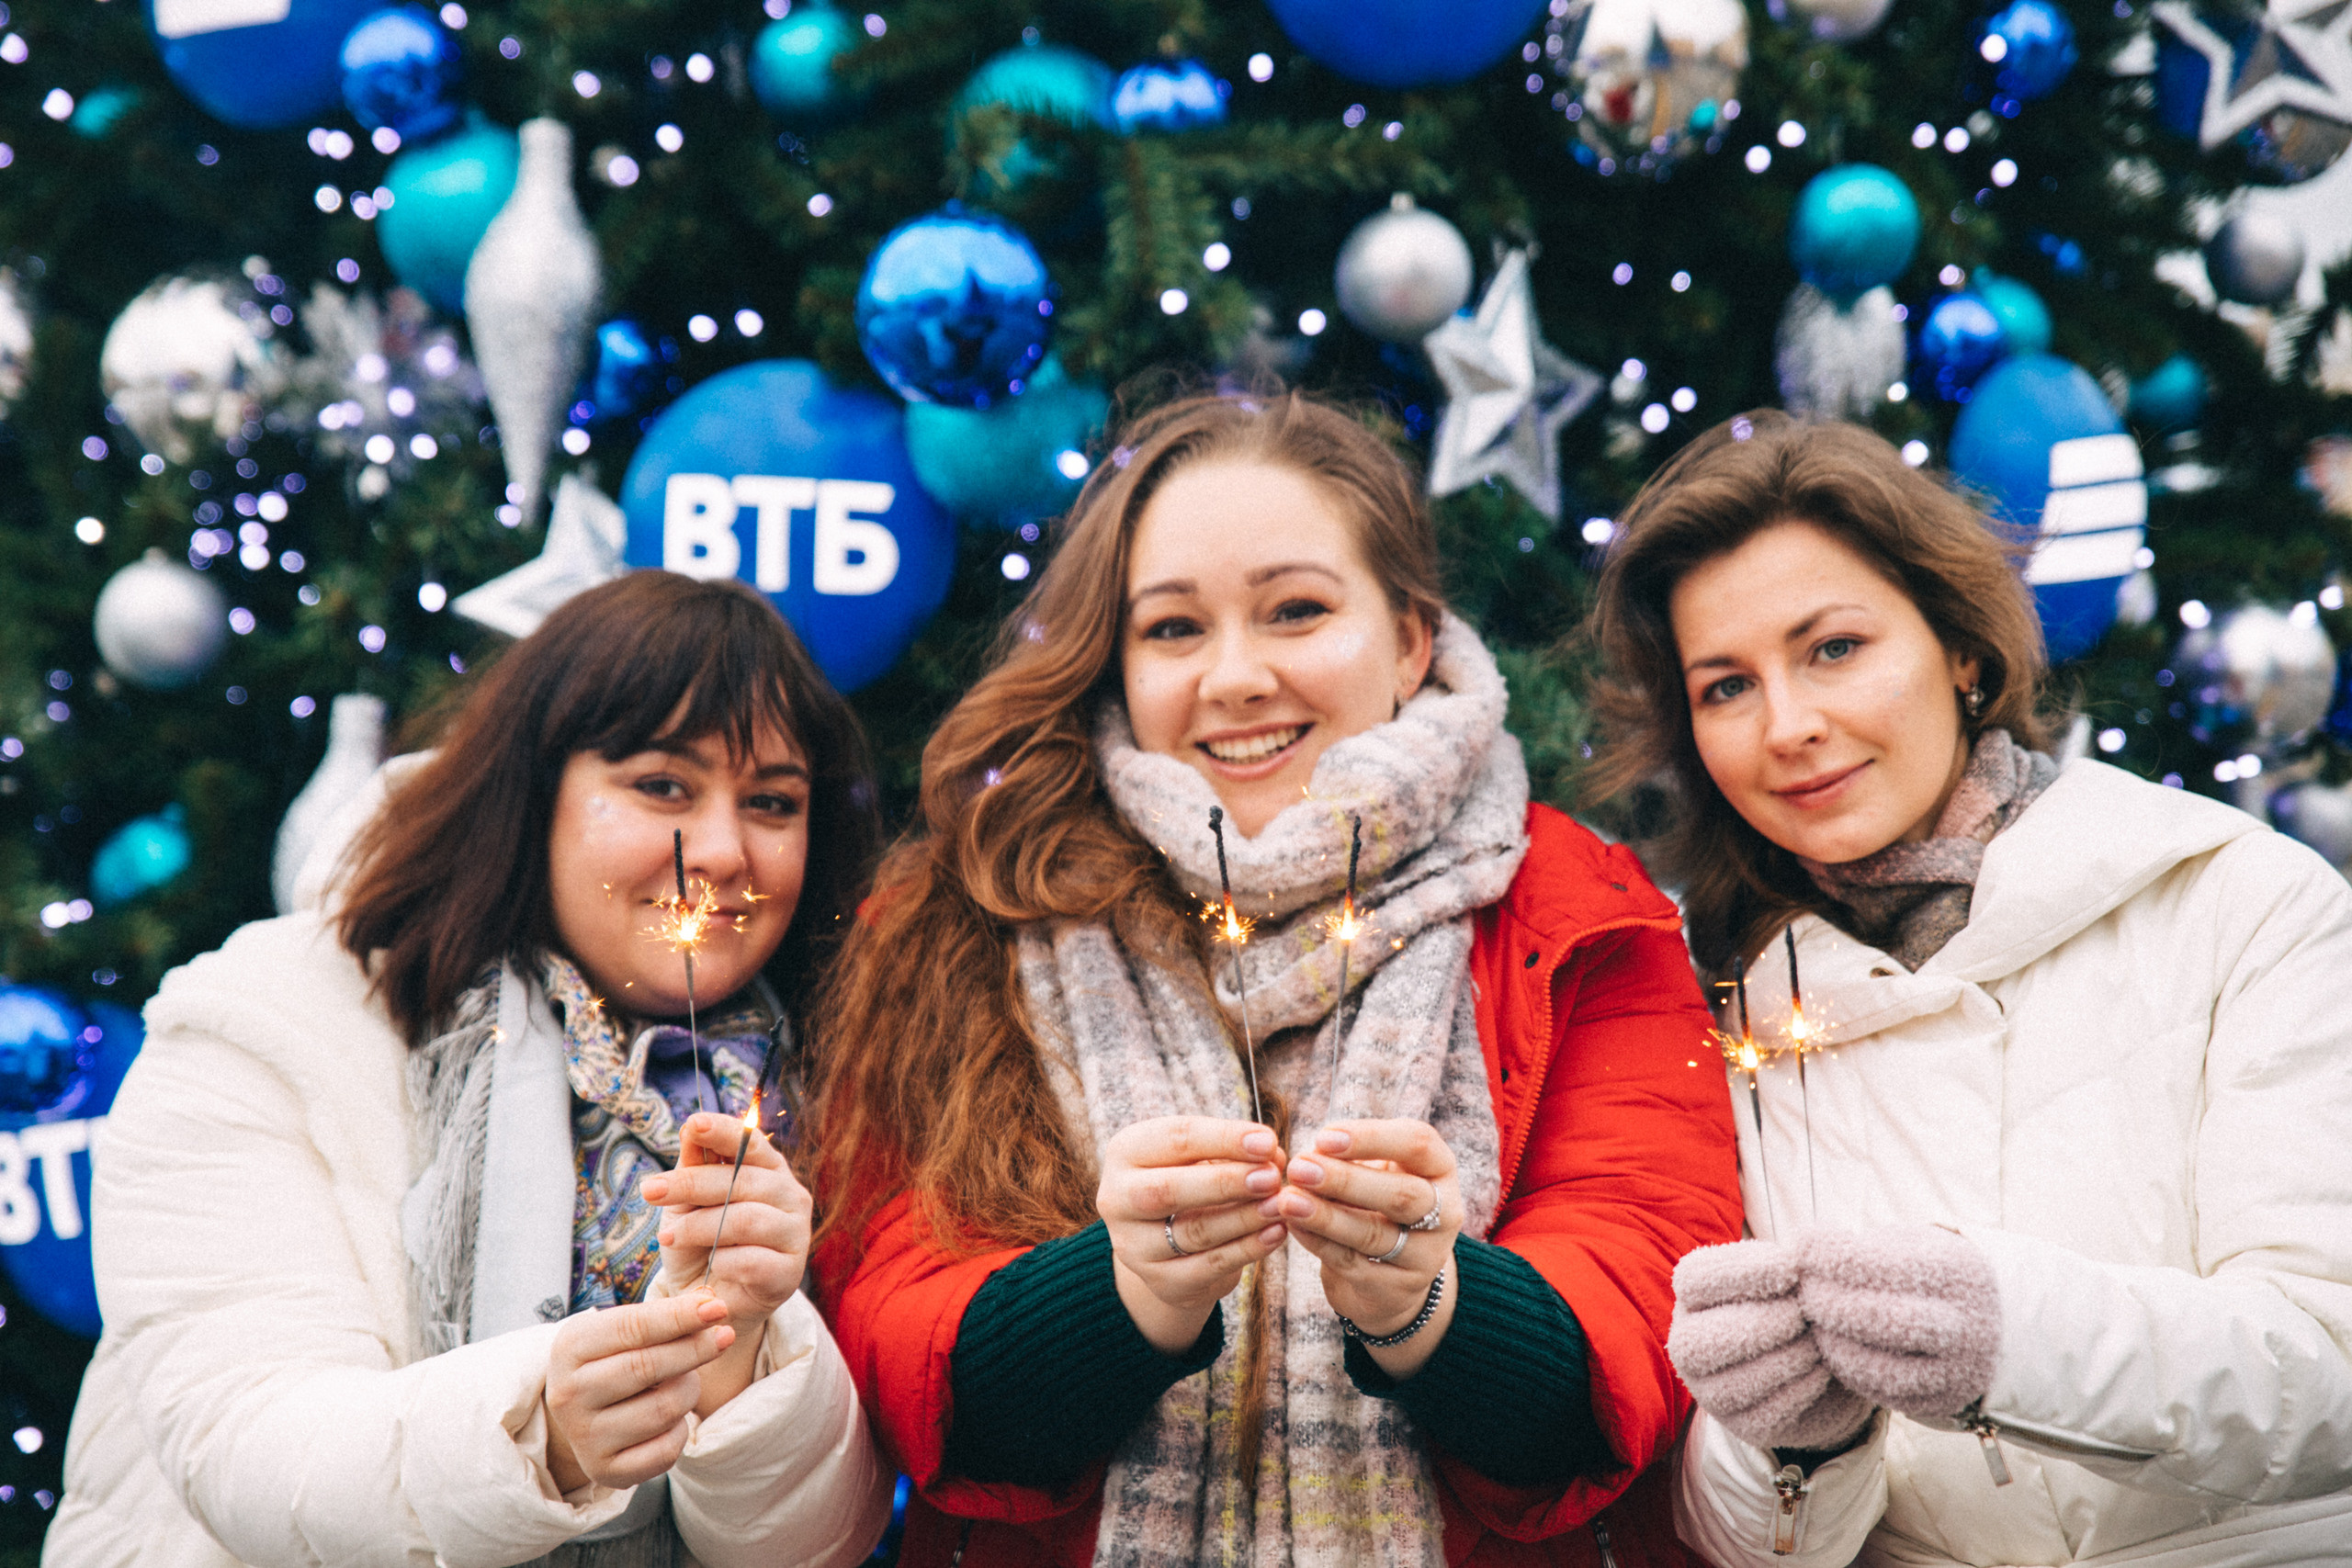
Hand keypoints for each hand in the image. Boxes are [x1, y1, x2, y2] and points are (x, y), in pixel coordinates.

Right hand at [545, 1291, 735, 1492]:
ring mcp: (584, 1436)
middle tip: (725, 1337)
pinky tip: (673, 1418)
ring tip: (685, 1382)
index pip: (633, 1327)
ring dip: (689, 1391)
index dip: (680, 1316)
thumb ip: (666, 1316)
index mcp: (571, 1348)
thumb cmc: (616, 1359)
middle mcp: (569, 1393)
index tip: (718, 1307)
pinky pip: (665, 1449)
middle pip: (647, 1367)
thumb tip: (711, 1303)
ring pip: (663, 1408)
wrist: (584, 1414)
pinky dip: (680, 1430)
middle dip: (695, 1349)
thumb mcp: (627, 1330)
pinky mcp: (604, 1469)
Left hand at [640, 1112, 810, 1330]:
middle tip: (651, 1191)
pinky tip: (711, 1265)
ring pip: (746, 1219)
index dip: (724, 1131)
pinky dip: (722, 1261)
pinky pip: (752, 1260)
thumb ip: (694, 1167)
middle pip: (742, 1181)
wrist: (707, 1300)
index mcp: (769, 1170)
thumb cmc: (699, 1243)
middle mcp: (790, 1195)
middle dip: (691, 1183)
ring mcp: (795, 1234)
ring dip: (700, 1227)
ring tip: (670, 1236)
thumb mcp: (687, 1203)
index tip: (693, 1124)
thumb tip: (690, 1129)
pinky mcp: (789, 1273)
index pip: (751, 1142)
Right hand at [1097, 1116, 1287, 1354]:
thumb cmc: (1190, 1179)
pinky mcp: (1159, 1281)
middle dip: (1226, 1182)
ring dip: (1243, 1218)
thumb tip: (1273, 1155)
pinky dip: (1247, 1249)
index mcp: (1126, 1152)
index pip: (1175, 1139)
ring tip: (1279, 1205)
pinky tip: (1276, 1233)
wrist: (1166, 1242)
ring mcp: (1133, 1245)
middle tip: (1271, 1177)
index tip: (1268, 1140)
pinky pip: (1208, 1266)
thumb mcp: (1202, 1157)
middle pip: (1169, 1190)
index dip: (1224, 1138)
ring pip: (1192, 1232)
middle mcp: (1117, 1198)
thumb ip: (1233, 1153)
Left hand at [1279, 1121, 1460, 1377]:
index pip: (1418, 1144)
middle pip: (1401, 1195)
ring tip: (1287, 1200)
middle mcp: (1444, 1213)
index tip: (1323, 1137)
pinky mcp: (1397, 1289)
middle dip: (1345, 1180)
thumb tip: (1314, 1153)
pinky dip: (1317, 1241)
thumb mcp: (1378, 1170)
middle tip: (1299, 1167)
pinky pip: (1351, 1263)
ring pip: (1374, 1234)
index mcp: (1440, 1169)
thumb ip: (1353, 1157)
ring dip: (1325, 1216)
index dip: (1371, 1137)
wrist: (1392, 1272)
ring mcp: (1425, 1256)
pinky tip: (1292, 1224)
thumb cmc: (1378, 1201)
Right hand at [1668, 1239, 1873, 1451]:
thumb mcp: (1793, 1277)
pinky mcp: (1740, 1424)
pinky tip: (1819, 1372)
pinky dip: (1796, 1392)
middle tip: (1802, 1315)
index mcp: (1693, 1295)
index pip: (1696, 1281)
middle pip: (1699, 1341)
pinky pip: (1761, 1415)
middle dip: (1759, 1326)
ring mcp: (1709, 1389)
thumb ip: (1794, 1264)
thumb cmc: (1799, 1303)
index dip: (1741, 1272)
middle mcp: (1687, 1343)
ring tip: (1816, 1343)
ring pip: (1729, 1384)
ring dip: (1782, 1360)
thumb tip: (1809, 1253)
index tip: (1791, 1268)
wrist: (1821, 1360)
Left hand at [1800, 1226, 1998, 1419]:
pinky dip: (1847, 1367)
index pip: (1884, 1267)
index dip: (1833, 1256)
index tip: (1802, 1244)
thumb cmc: (1929, 1271)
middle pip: (1880, 1319)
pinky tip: (1832, 1342)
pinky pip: (1882, 1392)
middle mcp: (1966, 1327)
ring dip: (1831, 1339)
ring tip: (1813, 1315)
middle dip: (1828, 1300)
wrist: (1987, 1320)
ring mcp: (1957, 1371)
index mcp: (1959, 1276)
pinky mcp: (1941, 1401)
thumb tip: (1806, 1248)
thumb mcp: (1910, 1245)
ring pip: (1877, 1365)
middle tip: (1803, 1286)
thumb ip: (1864, 1248)